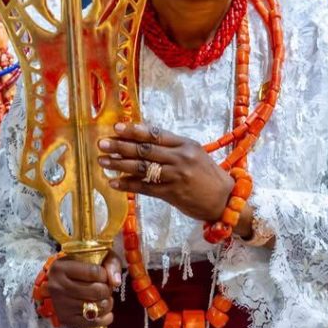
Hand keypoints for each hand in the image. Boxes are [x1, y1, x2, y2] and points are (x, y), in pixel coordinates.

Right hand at [48, 251, 122, 327]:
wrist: (58, 283)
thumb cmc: (78, 267)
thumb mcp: (94, 256)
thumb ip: (109, 264)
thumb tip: (116, 282)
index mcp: (61, 268)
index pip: (94, 272)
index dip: (104, 274)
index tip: (103, 275)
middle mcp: (58, 287)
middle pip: (96, 291)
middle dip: (106, 290)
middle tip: (105, 288)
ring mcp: (61, 305)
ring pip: (96, 307)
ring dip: (107, 303)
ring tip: (104, 298)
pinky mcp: (66, 320)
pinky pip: (93, 322)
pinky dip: (105, 318)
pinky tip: (106, 312)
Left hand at [99, 122, 244, 229]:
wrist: (224, 199)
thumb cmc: (207, 174)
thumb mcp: (194, 153)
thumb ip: (171, 146)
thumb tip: (142, 139)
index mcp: (185, 144)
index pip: (156, 134)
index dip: (135, 130)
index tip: (117, 127)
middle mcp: (180, 158)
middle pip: (146, 150)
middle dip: (121, 146)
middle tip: (102, 143)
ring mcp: (176, 176)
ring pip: (142, 168)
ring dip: (120, 164)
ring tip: (103, 161)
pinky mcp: (171, 194)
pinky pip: (145, 188)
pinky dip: (128, 185)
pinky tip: (114, 183)